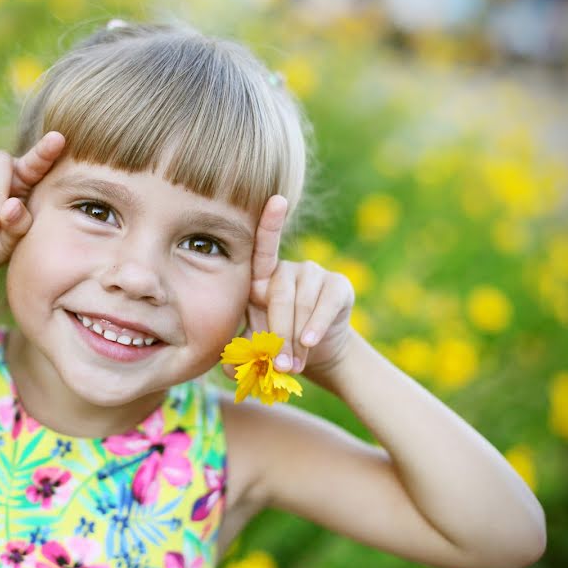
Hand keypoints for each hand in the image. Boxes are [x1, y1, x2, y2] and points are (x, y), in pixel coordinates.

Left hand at [228, 195, 355, 384]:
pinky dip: (315, 327)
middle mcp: (287, 269)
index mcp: (261, 278)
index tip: (278, 199)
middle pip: (278, 296)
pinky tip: (310, 342)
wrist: (317, 353)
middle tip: (280, 365)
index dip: (271, 223)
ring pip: (301, 305)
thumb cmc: (277, 343)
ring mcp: (314, 274)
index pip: (262, 248)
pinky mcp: (338, 285)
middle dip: (278, 335)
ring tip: (294, 365)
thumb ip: (240, 353)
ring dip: (296, 340)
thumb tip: (228, 368)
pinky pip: (325, 305)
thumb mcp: (255, 347)